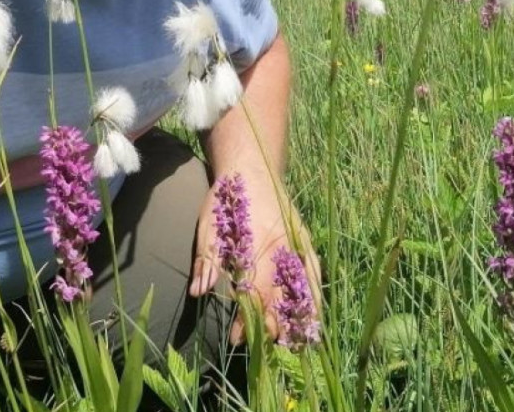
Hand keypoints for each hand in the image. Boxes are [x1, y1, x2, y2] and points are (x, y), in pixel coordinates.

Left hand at [188, 172, 320, 343]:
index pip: (256, 291)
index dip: (247, 318)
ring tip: (297, 343)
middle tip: (265, 346)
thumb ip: (207, 260)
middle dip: (273, 324)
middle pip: (282, 296)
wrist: (253, 167)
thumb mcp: (209, 225)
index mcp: (259, 243)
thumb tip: (199, 292)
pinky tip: (313, 314)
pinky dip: (314, 295)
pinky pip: (315, 273)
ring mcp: (298, 243)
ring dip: (300, 316)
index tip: (237, 338)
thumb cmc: (228, 197)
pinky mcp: (305, 241)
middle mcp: (283, 246)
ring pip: (305, 287)